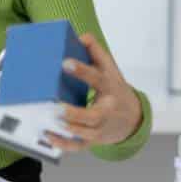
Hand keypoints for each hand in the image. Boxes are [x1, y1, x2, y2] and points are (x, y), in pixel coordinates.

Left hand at [44, 32, 142, 153]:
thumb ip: (96, 51)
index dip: (82, 70)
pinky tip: (48, 136)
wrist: (133, 117)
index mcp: (110, 88)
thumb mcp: (110, 68)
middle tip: (56, 107)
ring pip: (84, 133)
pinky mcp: (93, 140)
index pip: (97, 78)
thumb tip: (81, 36)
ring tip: (47, 121)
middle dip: (75, 113)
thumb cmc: (114, 88)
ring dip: (66, 129)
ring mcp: (101, 128)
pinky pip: (78, 145)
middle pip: (93, 116)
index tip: (65, 62)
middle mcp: (106, 110)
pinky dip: (63, 143)